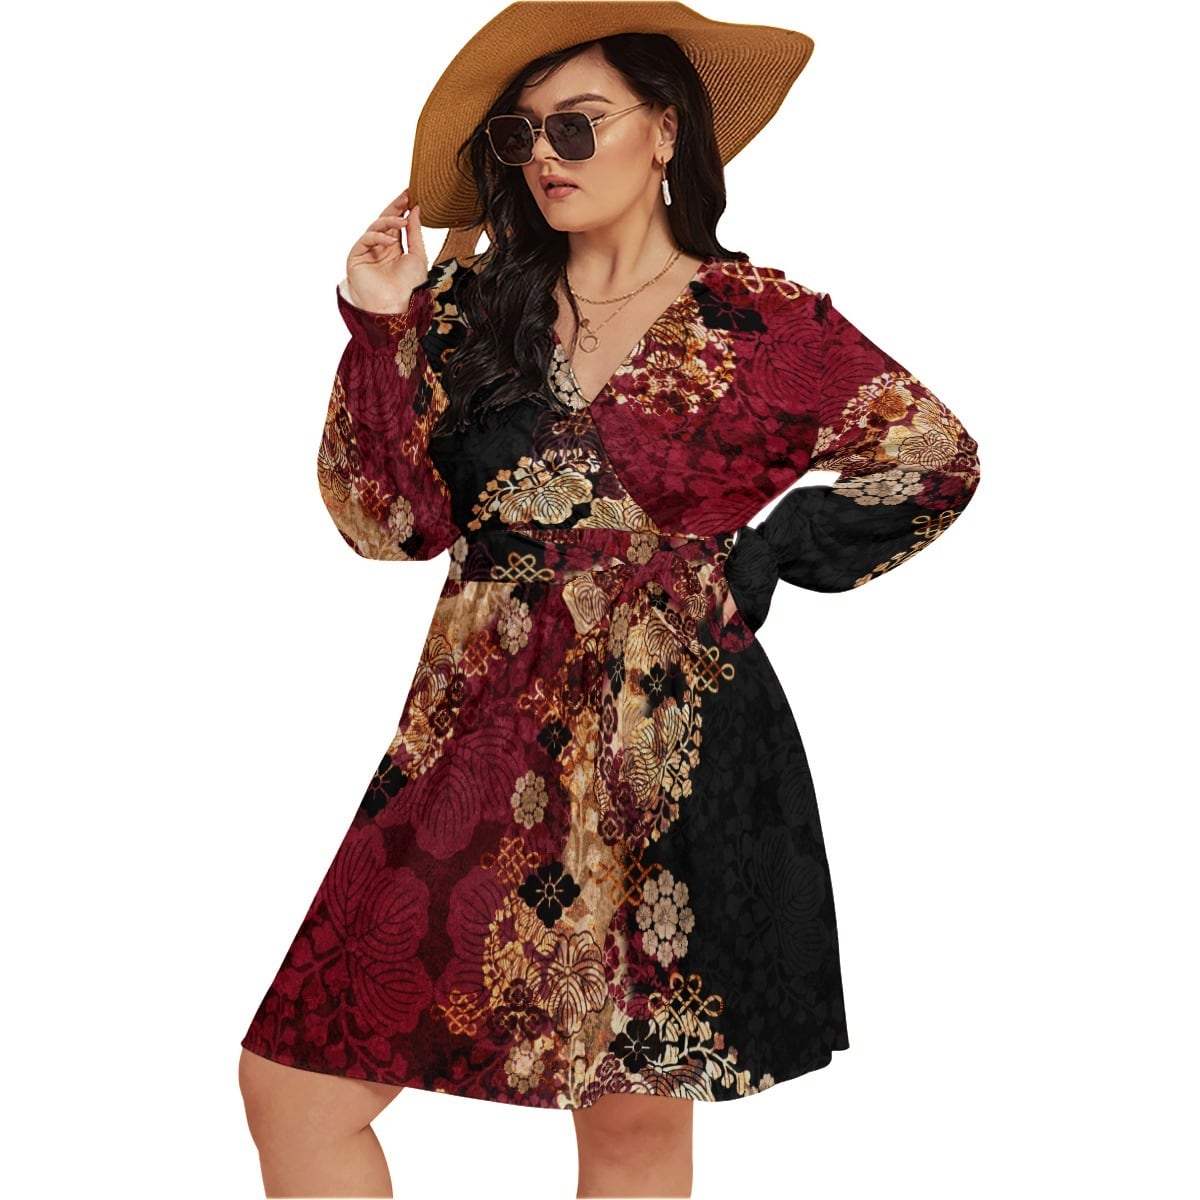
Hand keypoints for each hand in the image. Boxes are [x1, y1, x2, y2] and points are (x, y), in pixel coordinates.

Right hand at [345, 188, 428, 313]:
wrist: (396, 306)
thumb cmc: (408, 287)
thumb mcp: (418, 256)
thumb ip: (415, 232)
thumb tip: (415, 210)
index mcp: (395, 248)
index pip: (398, 224)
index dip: (403, 209)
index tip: (412, 195)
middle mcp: (381, 248)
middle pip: (386, 221)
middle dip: (396, 207)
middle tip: (406, 196)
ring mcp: (368, 251)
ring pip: (376, 227)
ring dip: (389, 221)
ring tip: (403, 220)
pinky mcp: (357, 256)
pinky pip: (366, 239)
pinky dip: (378, 237)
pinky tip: (390, 241)